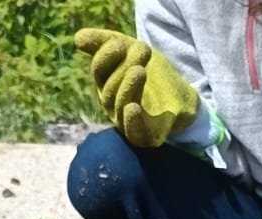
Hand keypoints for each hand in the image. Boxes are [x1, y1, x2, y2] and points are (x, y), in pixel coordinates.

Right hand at [75, 28, 198, 147]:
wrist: (183, 97)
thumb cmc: (153, 73)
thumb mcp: (131, 50)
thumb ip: (106, 42)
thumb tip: (78, 38)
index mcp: (106, 85)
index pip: (99, 71)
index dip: (105, 56)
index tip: (120, 43)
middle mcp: (113, 106)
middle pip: (109, 89)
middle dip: (123, 68)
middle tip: (143, 49)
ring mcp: (128, 123)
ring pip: (120, 106)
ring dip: (128, 87)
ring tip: (140, 70)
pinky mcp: (147, 137)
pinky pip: (135, 133)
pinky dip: (132, 121)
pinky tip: (132, 108)